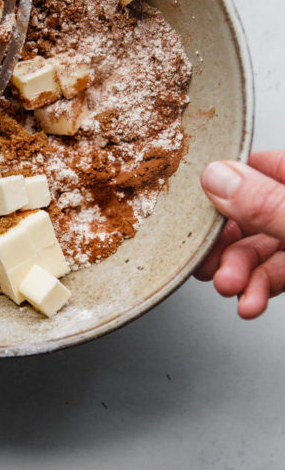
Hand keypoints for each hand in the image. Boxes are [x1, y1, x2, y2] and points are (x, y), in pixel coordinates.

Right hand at [195, 151, 284, 318]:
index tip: (194, 211)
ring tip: (231, 288)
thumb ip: (267, 203)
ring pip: (259, 248)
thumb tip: (217, 178)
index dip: (220, 187)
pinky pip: (276, 272)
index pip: (255, 166)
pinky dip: (259, 289)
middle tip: (208, 261)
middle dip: (225, 244)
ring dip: (239, 272)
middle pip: (249, 213)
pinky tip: (250, 302)